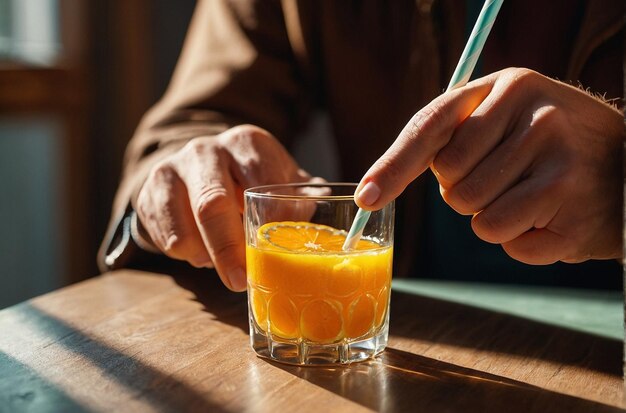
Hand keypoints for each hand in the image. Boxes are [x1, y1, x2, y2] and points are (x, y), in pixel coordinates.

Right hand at [136, 125, 314, 290]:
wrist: (193, 167)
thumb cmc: (246, 179)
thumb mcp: (274, 178)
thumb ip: (298, 195)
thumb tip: (319, 213)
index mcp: (247, 143)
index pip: (261, 183)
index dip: (272, 221)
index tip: (281, 249)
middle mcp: (207, 150)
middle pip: (213, 204)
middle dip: (228, 249)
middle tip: (241, 281)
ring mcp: (172, 169)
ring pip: (185, 226)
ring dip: (206, 255)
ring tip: (221, 265)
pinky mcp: (149, 194)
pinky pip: (167, 237)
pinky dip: (187, 254)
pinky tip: (201, 252)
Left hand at [355, 68, 624, 263]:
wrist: (622, 163)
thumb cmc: (541, 142)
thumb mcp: (501, 113)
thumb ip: (446, 135)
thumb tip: (371, 188)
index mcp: (507, 86)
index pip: (432, 128)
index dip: (394, 166)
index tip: (366, 198)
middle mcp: (537, 118)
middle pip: (452, 186)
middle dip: (466, 191)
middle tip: (504, 175)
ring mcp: (562, 165)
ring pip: (478, 220)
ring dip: (492, 216)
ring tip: (528, 193)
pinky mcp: (577, 212)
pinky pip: (509, 244)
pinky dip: (520, 240)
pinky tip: (547, 215)